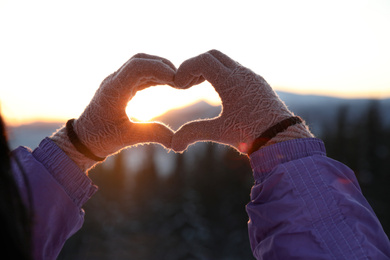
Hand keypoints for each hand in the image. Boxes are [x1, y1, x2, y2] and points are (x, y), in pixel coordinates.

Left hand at [52, 53, 175, 170]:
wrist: (83, 139)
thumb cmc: (101, 138)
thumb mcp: (127, 138)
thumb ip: (152, 135)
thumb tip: (176, 142)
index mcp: (113, 91)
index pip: (136, 67)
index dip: (158, 69)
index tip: (176, 80)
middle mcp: (113, 81)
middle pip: (139, 60)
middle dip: (161, 65)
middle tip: (180, 79)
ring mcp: (116, 82)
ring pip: (140, 64)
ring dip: (159, 68)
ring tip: (177, 81)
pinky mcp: (120, 87)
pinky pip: (139, 74)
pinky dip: (154, 75)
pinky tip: (167, 83)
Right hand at [171, 50, 312, 153]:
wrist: (283, 139)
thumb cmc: (251, 135)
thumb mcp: (219, 132)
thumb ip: (193, 133)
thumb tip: (174, 145)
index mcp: (231, 81)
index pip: (203, 60)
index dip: (186, 69)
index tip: (179, 87)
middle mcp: (243, 73)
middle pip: (213, 55)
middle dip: (195, 66)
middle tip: (186, 84)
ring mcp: (252, 77)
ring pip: (226, 61)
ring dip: (209, 70)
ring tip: (199, 87)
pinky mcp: (259, 83)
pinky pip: (237, 69)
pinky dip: (222, 74)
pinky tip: (220, 93)